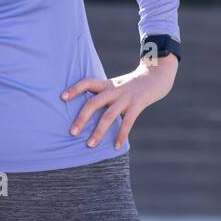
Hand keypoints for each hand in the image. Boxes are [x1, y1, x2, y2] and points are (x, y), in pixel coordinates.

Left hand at [62, 54, 176, 148]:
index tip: (62, 98)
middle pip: (94, 102)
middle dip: (82, 118)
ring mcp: (127, 96)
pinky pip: (128, 121)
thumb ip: (105, 95)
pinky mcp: (139, 103)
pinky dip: (121, 134)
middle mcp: (114, 89)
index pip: (87, 82)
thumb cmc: (134, 84)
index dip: (75, 89)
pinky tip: (116, 146)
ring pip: (109, 115)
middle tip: (72, 133)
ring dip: (99, 131)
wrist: (158, 74)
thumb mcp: (117, 85)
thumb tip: (90, 111)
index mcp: (107, 84)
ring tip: (90, 145)